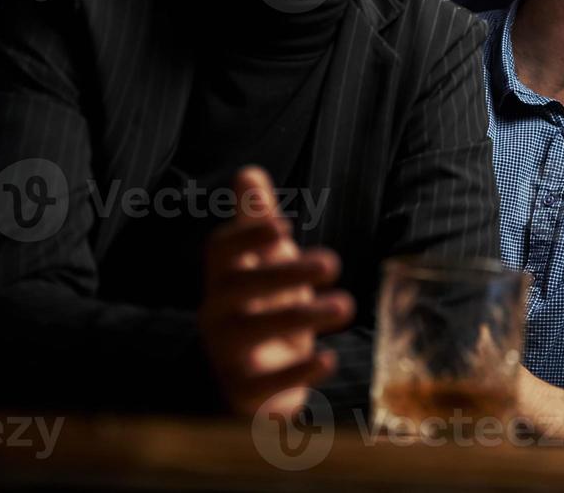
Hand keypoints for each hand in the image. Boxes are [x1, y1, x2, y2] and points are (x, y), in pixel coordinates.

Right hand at [198, 166, 354, 418]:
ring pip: (250, 332)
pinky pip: (261, 385)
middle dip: (283, 271)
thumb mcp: (265, 262)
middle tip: (333, 262)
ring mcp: (226, 353)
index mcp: (224, 277)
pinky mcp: (244, 392)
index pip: (221, 250)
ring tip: (345, 305)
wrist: (249, 376)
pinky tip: (328, 359)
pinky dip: (295, 374)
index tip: (284, 225)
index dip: (247, 234)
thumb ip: (258, 221)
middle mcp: (218, 312)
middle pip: (236, 287)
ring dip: (299, 315)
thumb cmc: (261, 305)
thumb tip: (248, 171)